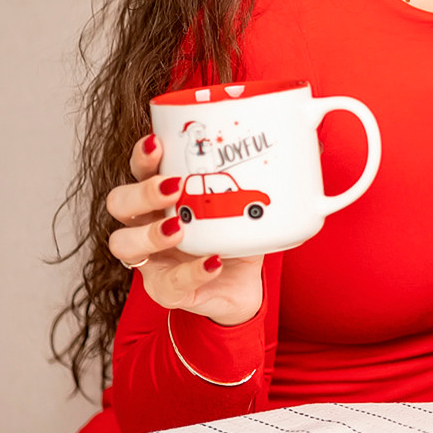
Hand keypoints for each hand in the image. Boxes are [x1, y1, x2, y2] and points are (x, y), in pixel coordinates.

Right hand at [106, 133, 264, 327]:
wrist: (243, 287)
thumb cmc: (236, 238)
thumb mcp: (249, 206)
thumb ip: (268, 178)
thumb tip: (314, 143)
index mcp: (162, 197)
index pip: (139, 169)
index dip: (142, 156)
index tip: (158, 143)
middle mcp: (146, 224)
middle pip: (118, 203)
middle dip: (141, 192)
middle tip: (173, 187)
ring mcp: (151, 259)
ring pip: (123, 243)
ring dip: (150, 232)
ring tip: (179, 228)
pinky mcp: (165, 290)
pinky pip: (168, 282)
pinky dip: (191, 271)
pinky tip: (213, 262)